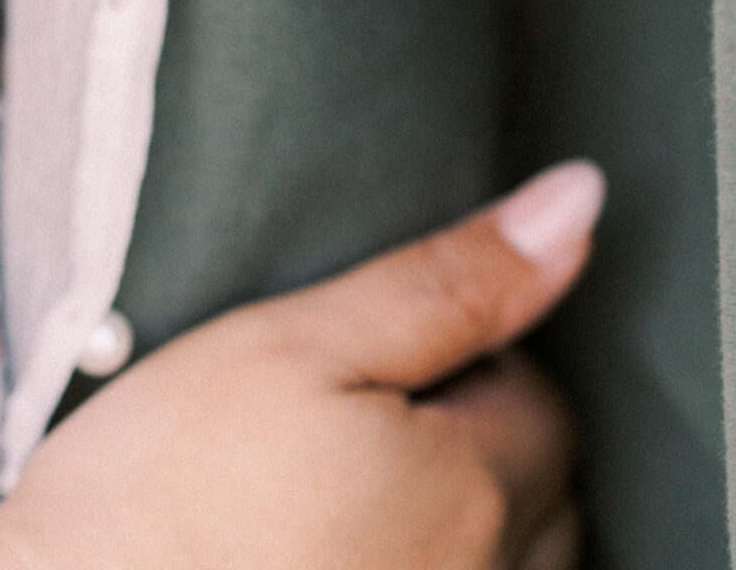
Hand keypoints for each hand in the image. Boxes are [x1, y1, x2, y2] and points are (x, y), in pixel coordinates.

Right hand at [0, 160, 601, 569]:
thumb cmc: (157, 491)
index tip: (384, 349)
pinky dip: (417, 565)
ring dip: (466, 527)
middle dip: (491, 447)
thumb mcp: (293, 342)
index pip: (544, 400)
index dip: (473, 355)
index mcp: (475, 495)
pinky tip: (343, 550)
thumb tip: (578, 202)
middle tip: (369, 416)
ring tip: (358, 492)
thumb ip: (448, 280)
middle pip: (547, 502)